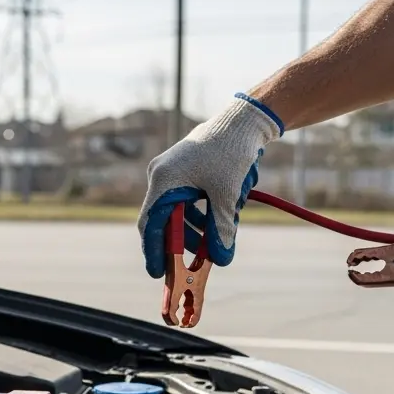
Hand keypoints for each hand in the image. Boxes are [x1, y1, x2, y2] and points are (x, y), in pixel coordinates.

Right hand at [138, 94, 284, 277]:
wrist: (244, 121)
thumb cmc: (231, 153)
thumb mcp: (227, 196)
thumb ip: (221, 229)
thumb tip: (221, 259)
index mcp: (163, 180)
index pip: (150, 224)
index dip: (152, 250)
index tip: (158, 273)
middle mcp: (161, 175)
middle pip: (162, 219)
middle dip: (178, 243)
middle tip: (190, 264)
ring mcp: (171, 171)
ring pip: (176, 211)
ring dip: (192, 230)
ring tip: (211, 244)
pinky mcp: (184, 170)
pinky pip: (184, 200)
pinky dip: (197, 215)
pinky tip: (215, 223)